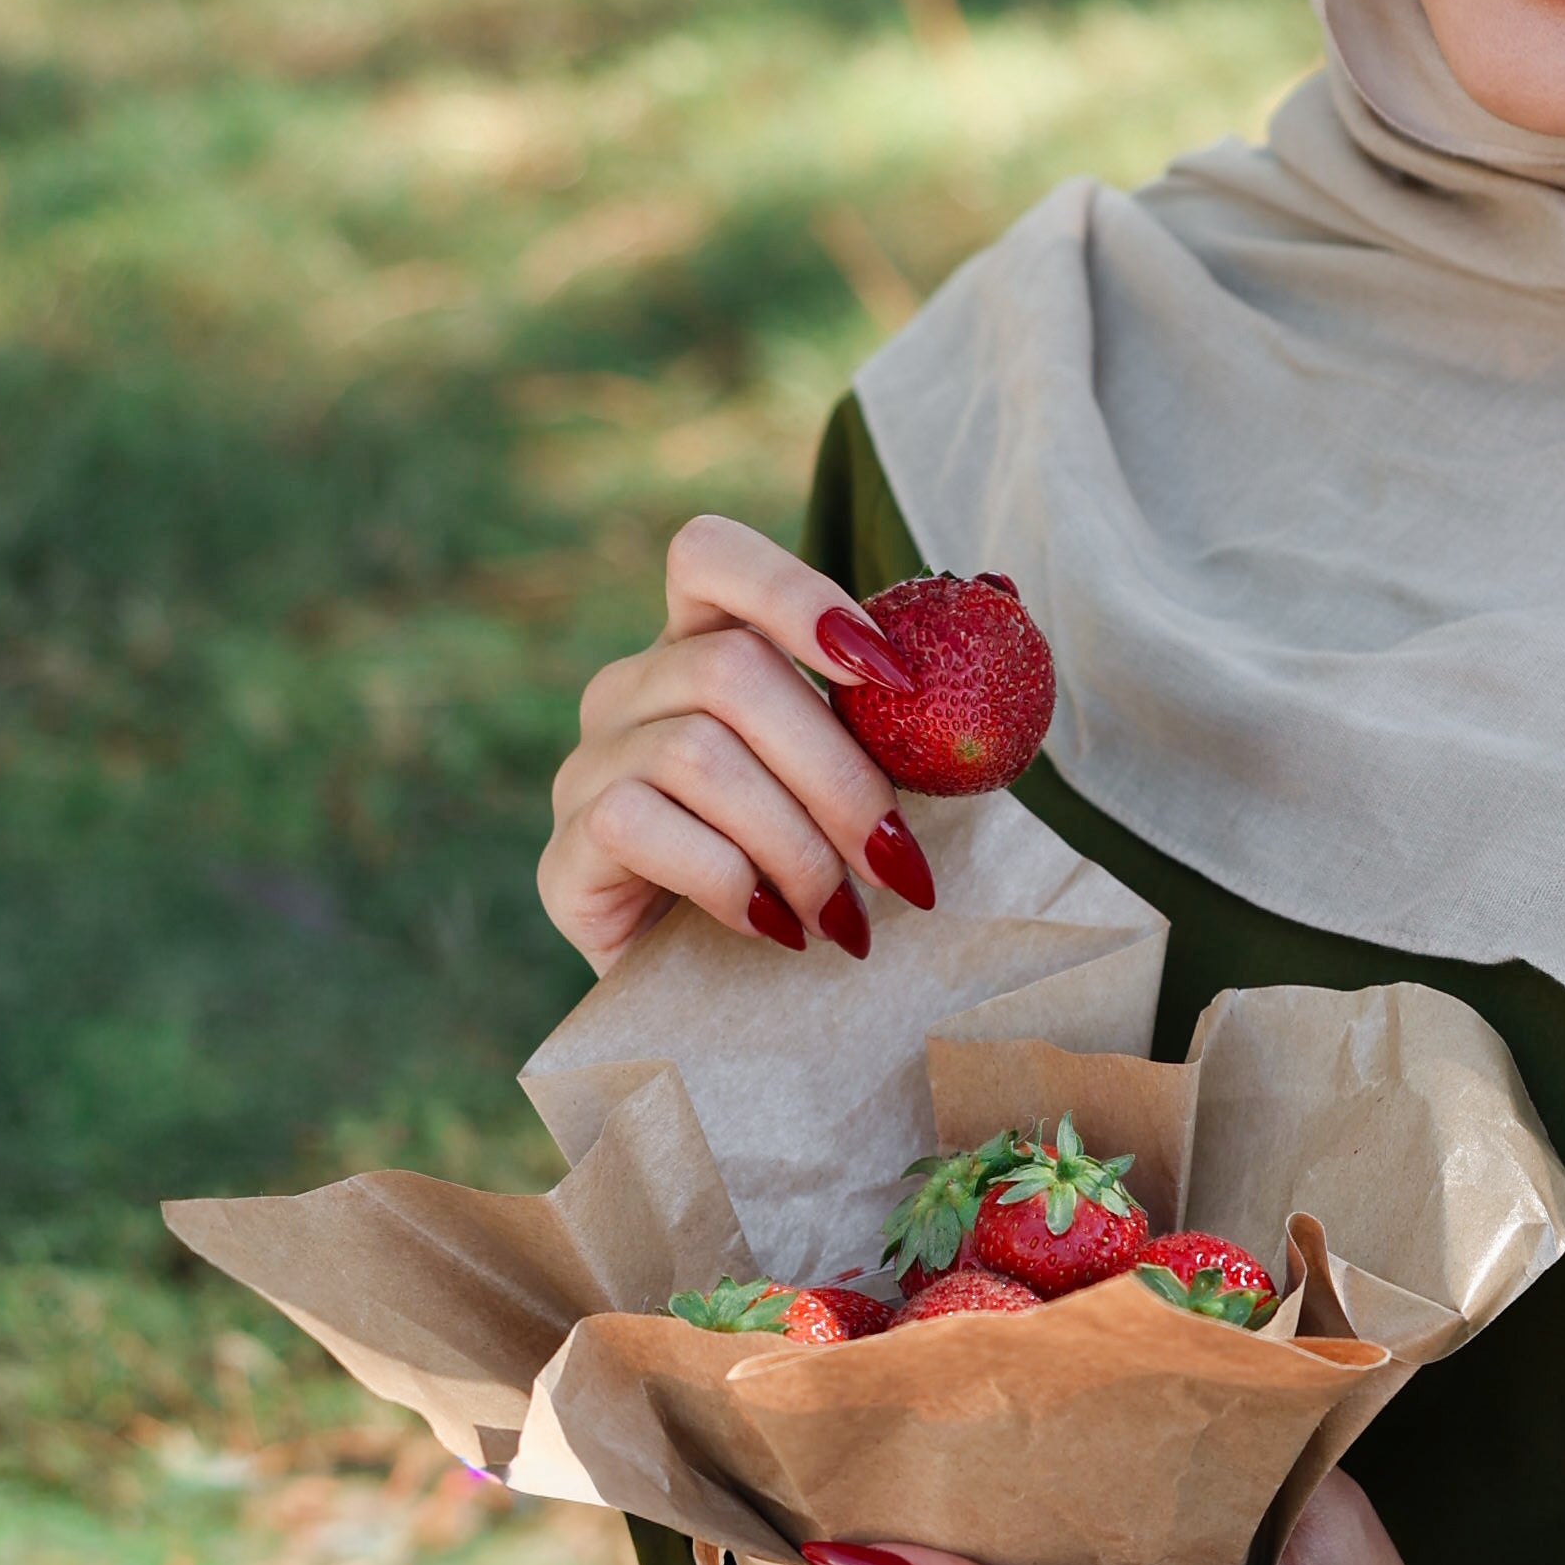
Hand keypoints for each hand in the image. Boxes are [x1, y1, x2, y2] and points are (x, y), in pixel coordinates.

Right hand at [541, 513, 940, 971]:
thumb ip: (904, 714)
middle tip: (898, 865)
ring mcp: (586, 768)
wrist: (732, 1009)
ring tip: (847, 920)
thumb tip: (1001, 597)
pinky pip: (640, 825)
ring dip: (797, 846)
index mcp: (698, 649)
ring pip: (697, 754)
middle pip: (730, 672)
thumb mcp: (865, 788)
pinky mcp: (563, 856)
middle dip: (838, 775)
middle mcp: (628, 692)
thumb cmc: (815, 881)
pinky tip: (777, 931)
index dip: (794, 595)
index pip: (709, 555)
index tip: (891, 675)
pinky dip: (730, 882)